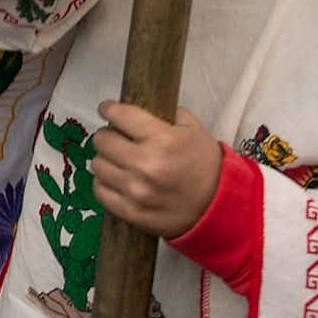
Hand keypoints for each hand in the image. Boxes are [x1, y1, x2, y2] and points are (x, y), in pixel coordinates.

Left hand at [92, 101, 223, 237]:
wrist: (220, 210)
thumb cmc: (205, 165)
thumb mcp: (192, 129)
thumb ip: (165, 113)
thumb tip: (137, 105)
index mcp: (162, 140)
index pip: (118, 114)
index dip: (109, 109)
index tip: (108, 110)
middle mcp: (146, 165)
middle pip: (102, 140)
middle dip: (108, 135)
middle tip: (116, 137)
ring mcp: (137, 192)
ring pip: (98, 164)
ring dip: (106, 159)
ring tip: (117, 160)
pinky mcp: (133, 213)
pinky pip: (100, 192)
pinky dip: (105, 183)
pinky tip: (116, 179)